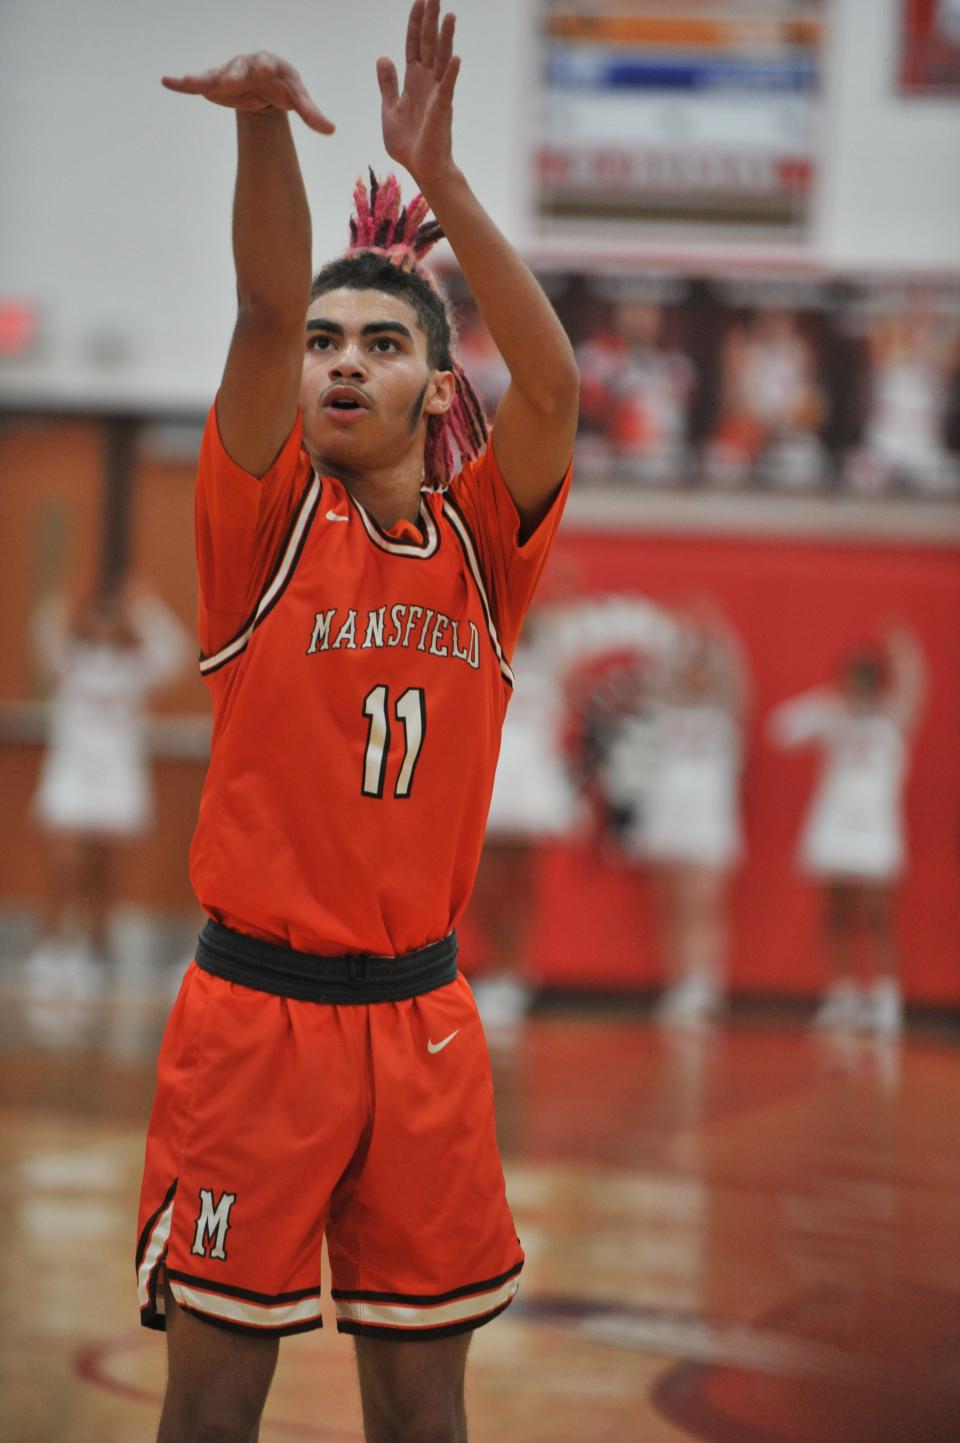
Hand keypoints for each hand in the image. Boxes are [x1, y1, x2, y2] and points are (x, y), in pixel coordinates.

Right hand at [162, 52, 333, 133]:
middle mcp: (245, 64)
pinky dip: (182, 83)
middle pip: (237, 68)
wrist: (266, 86)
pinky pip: (197, 82)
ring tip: (190, 82)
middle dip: (232, 74)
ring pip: (215, 75)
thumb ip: (311, 113)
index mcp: (268, 64)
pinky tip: (167, 82)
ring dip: (203, 79)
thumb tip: (331, 130)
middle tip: (228, 81)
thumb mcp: (298, 99)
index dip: (263, 67)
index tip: (261, 69)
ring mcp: (227, 73)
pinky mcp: (213, 84)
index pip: (266, 64)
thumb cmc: (284, 88)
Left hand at [377, 0, 459, 184]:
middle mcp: (427, 82)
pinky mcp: (442, 111)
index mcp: (413, 81)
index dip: (415, 23)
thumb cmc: (408, 143)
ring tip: (449, 15)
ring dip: (445, 38)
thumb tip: (383, 57)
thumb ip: (388, 84)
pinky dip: (451, 74)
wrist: (420, 168)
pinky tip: (455, 57)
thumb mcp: (389, 109)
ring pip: (441, 60)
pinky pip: (448, 89)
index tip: (419, 0)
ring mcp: (437, 95)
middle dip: (431, 20)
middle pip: (429, 44)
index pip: (414, 45)